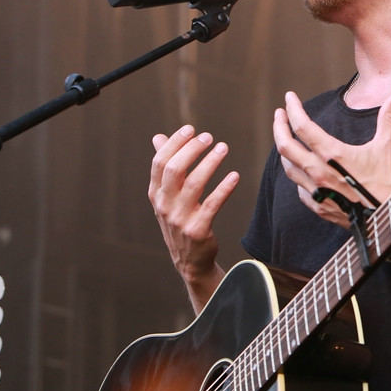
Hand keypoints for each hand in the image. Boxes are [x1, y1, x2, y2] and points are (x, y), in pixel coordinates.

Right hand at [148, 126, 237, 293]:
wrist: (190, 260)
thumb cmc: (180, 219)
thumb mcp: (167, 196)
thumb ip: (164, 166)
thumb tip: (157, 137)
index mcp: (156, 194)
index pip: (160, 163)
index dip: (174, 143)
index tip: (191, 129)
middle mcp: (164, 205)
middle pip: (174, 170)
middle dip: (192, 149)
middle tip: (209, 137)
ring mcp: (180, 219)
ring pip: (194, 184)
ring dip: (210, 163)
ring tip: (223, 148)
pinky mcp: (198, 230)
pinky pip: (212, 204)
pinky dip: (224, 188)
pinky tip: (234, 175)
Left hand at [273, 90, 390, 228]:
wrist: (389, 221)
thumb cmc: (387, 183)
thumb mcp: (386, 147)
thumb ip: (388, 117)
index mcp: (332, 154)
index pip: (302, 126)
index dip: (293, 109)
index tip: (289, 97)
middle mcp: (318, 172)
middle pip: (285, 146)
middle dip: (279, 127)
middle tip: (279, 114)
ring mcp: (317, 192)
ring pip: (288, 168)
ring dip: (285, 151)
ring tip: (286, 140)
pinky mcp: (319, 208)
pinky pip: (299, 189)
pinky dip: (297, 176)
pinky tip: (301, 171)